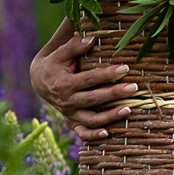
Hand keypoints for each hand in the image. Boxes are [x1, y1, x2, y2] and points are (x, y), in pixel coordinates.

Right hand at [29, 16, 138, 142]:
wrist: (39, 82)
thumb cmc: (55, 63)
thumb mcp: (60, 53)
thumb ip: (74, 46)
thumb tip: (92, 39)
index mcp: (63, 83)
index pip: (89, 79)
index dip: (108, 74)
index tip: (125, 69)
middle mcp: (66, 101)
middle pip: (94, 99)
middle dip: (115, 94)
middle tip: (134, 87)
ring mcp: (69, 114)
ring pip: (91, 119)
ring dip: (110, 116)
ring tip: (129, 110)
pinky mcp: (71, 122)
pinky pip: (82, 132)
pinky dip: (94, 136)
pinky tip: (108, 133)